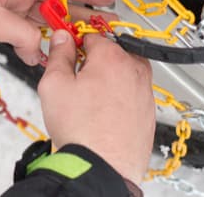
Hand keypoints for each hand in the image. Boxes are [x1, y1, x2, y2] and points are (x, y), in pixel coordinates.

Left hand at [0, 0, 115, 66]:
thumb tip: (41, 48)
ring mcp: (4, 13)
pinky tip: (45, 58)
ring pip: (42, 22)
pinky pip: (26, 36)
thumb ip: (23, 33)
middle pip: (55, 3)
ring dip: (59, 34)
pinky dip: (37, 47)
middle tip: (106, 24)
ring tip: (83, 43)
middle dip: (79, 14)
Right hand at [38, 31, 154, 183]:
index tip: (68, 48)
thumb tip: (62, 39)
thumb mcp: (54, 85)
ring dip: (107, 80)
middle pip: (111, 52)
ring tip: (88, 101)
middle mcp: (135, 69)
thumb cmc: (81, 131)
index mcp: (112, 56)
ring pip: (123, 73)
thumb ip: (59, 55)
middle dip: (94, 61)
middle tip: (76, 80)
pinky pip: (131, 94)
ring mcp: (145, 91)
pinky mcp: (149, 111)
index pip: (91, 34)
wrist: (104, 168)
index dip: (76, 41)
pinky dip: (118, 99)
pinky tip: (102, 114)